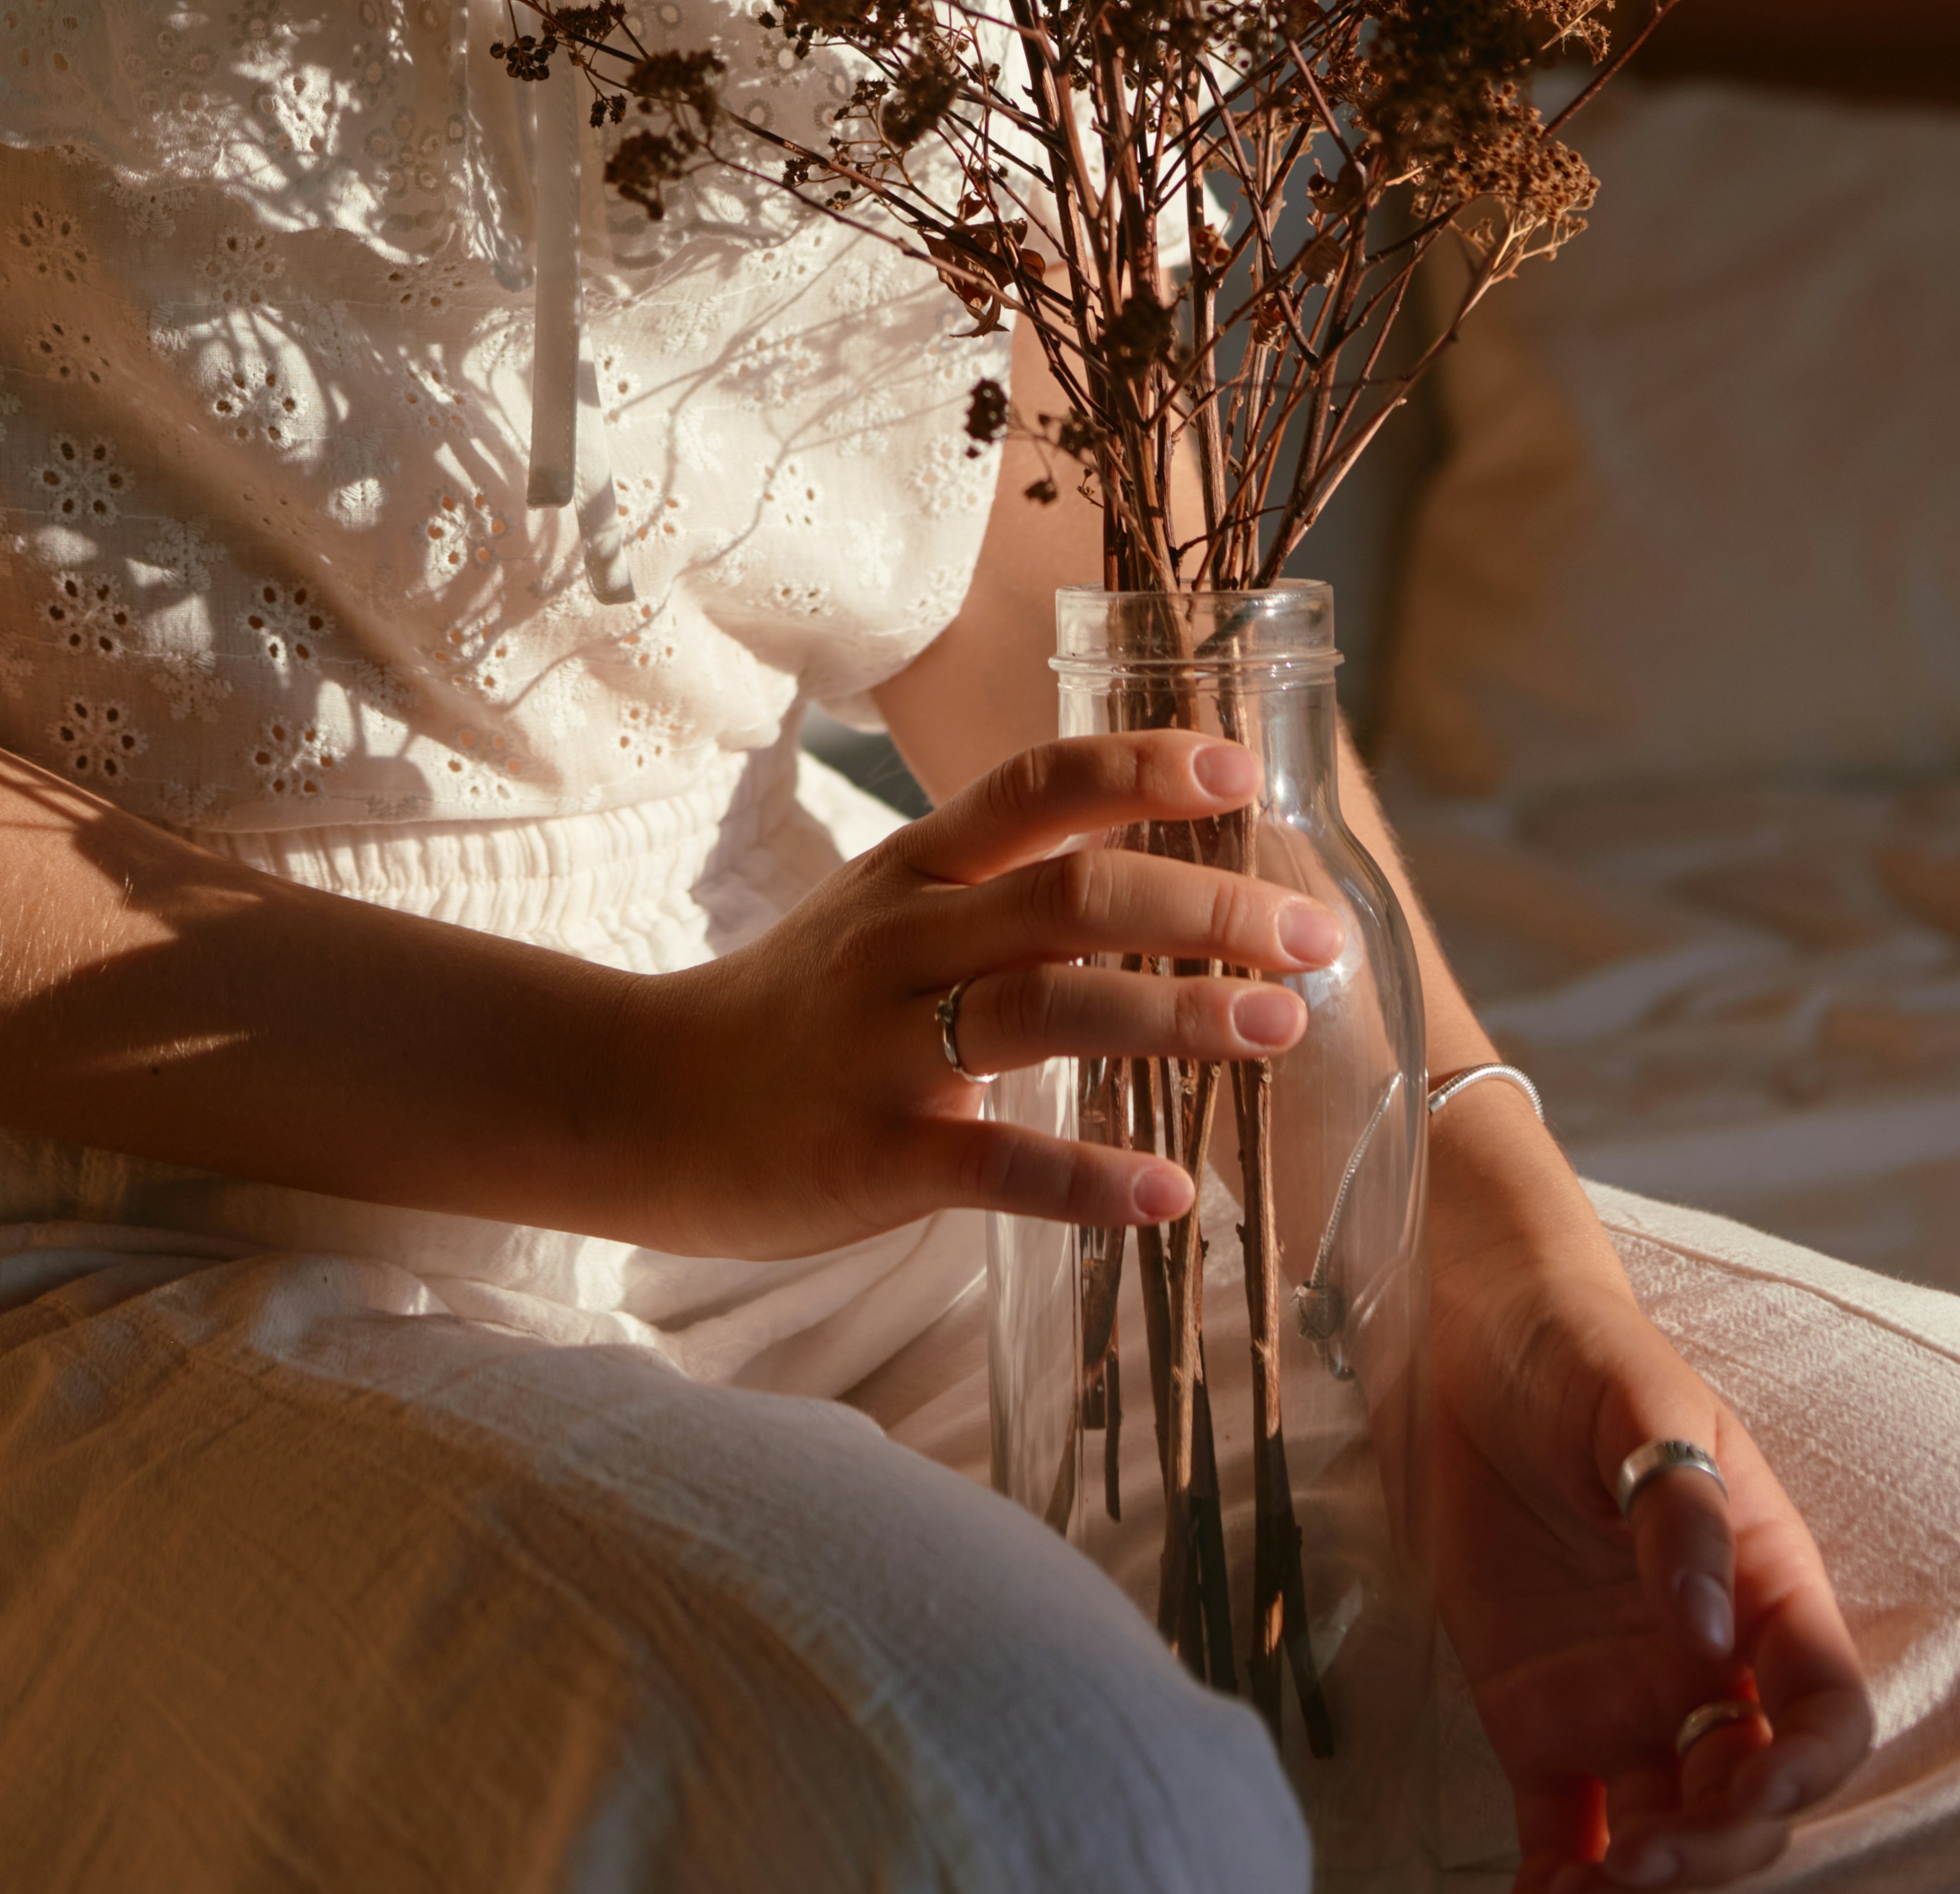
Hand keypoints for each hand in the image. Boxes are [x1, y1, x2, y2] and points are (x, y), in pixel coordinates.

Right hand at [620, 730, 1346, 1258]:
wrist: (644, 1104)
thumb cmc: (791, 1013)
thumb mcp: (882, 914)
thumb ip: (996, 887)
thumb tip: (1156, 868)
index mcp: (915, 875)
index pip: (1036, 787)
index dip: (1141, 767)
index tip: (1241, 769)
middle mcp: (904, 943)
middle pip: (1074, 896)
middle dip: (1210, 906)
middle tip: (1315, 935)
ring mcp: (886, 1049)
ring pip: (1051, 1009)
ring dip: (1179, 1015)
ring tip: (1280, 1029)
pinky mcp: (875, 1155)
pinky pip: (999, 1162)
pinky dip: (1092, 1176)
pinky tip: (1171, 1192)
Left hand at [1430, 1237, 1873, 1890]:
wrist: (1474, 1337)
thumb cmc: (1581, 1356)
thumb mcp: (1641, 1403)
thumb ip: (1675, 1511)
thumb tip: (1702, 1628)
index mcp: (1760, 1594)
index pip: (1822, 1712)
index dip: (1807, 1765)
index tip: (1755, 1785)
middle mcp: (1702, 1667)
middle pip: (1744, 1792)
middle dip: (1713, 1843)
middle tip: (1644, 1861)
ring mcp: (1620, 1698)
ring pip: (1662, 1824)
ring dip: (1640, 1876)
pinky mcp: (1536, 1713)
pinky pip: (1561, 1817)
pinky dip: (1557, 1873)